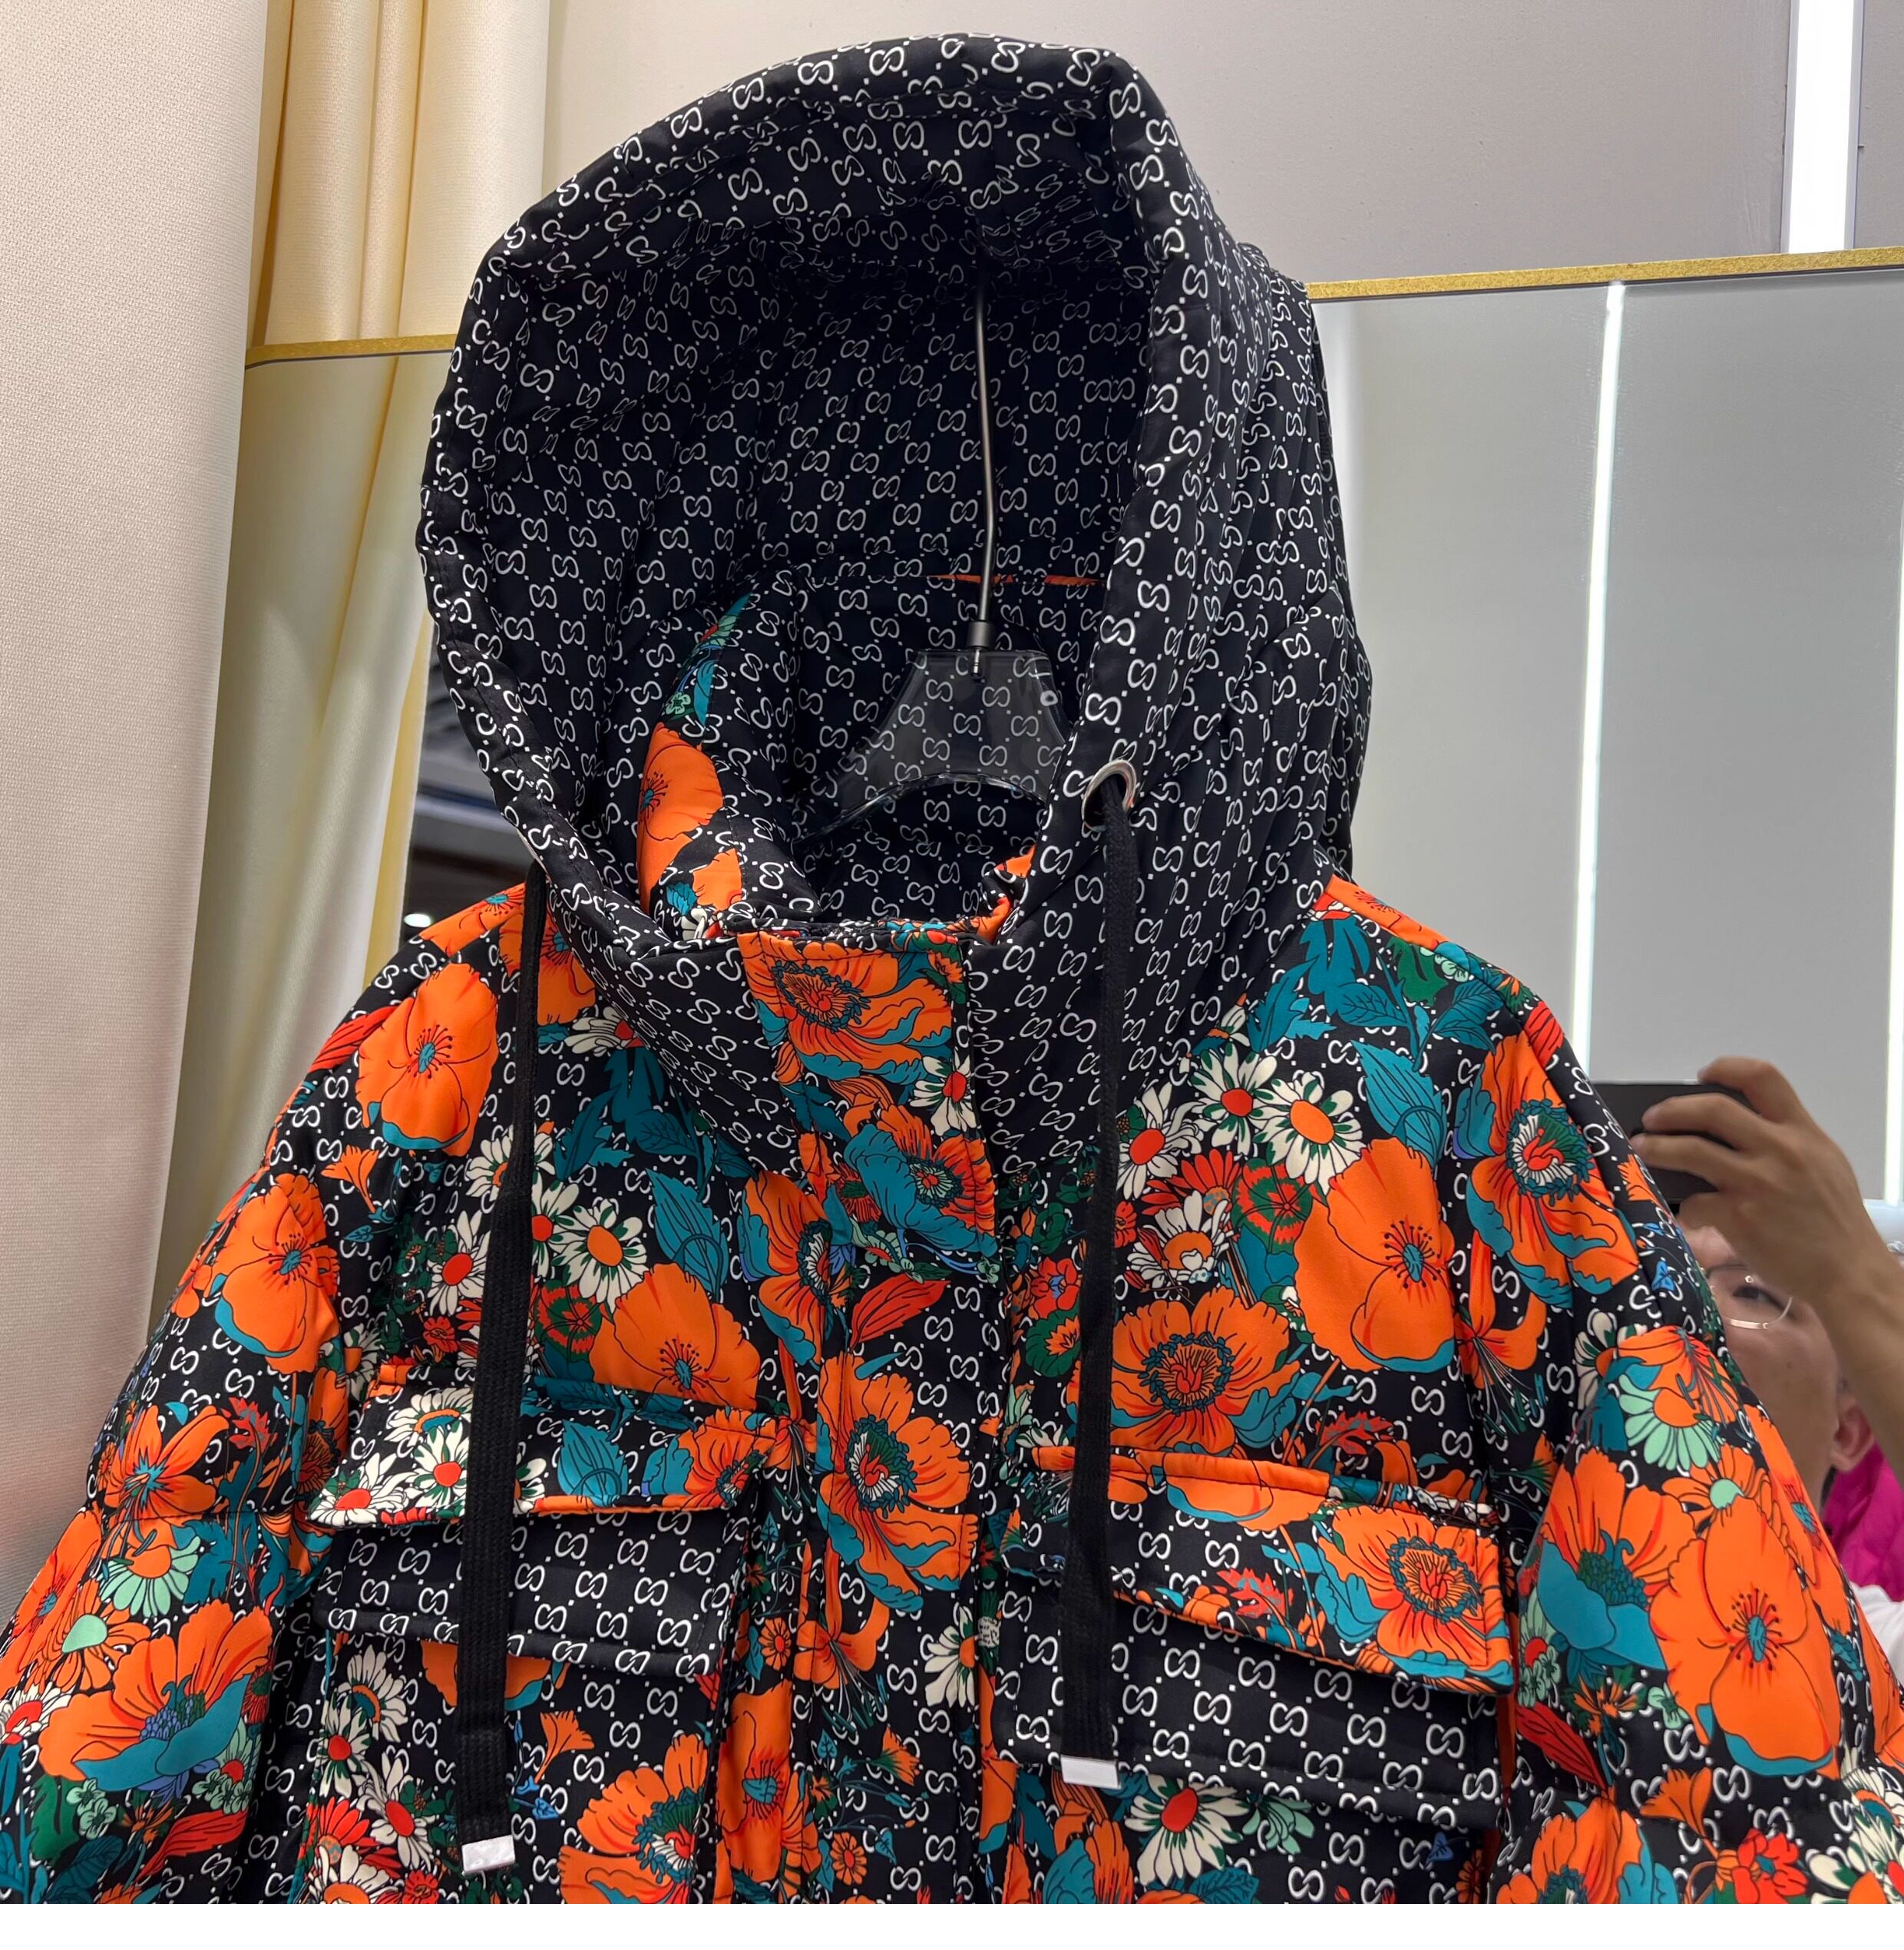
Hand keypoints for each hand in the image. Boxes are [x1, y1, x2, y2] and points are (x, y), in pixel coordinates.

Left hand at [1628, 1055, 1895, 1326]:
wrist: (1849, 1274)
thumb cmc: (1835, 1219)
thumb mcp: (1824, 1164)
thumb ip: (1785, 1141)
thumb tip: (1733, 1129)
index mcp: (1804, 1133)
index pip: (1764, 1078)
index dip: (1727, 1067)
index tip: (1702, 1074)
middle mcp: (1780, 1150)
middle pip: (1713, 1109)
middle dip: (1672, 1109)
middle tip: (1652, 1118)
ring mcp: (1757, 1182)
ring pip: (1690, 1150)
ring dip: (1656, 1147)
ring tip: (1641, 1149)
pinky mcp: (1740, 1216)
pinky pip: (1695, 1202)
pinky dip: (1685, 1208)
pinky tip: (1687, 1213)